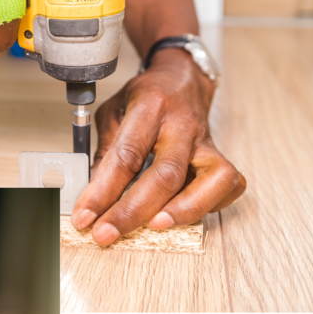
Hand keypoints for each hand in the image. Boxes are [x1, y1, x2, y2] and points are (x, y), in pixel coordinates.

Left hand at [70, 48, 245, 242]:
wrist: (182, 79)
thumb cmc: (146, 98)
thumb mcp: (113, 113)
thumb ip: (104, 152)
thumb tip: (92, 197)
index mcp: (150, 107)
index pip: (126, 156)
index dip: (102, 192)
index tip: (84, 217)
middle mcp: (182, 125)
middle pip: (166, 174)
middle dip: (133, 212)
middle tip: (106, 233)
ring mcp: (206, 142)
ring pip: (211, 180)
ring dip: (183, 211)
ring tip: (153, 227)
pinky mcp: (220, 155)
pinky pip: (228, 185)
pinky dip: (209, 205)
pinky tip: (184, 213)